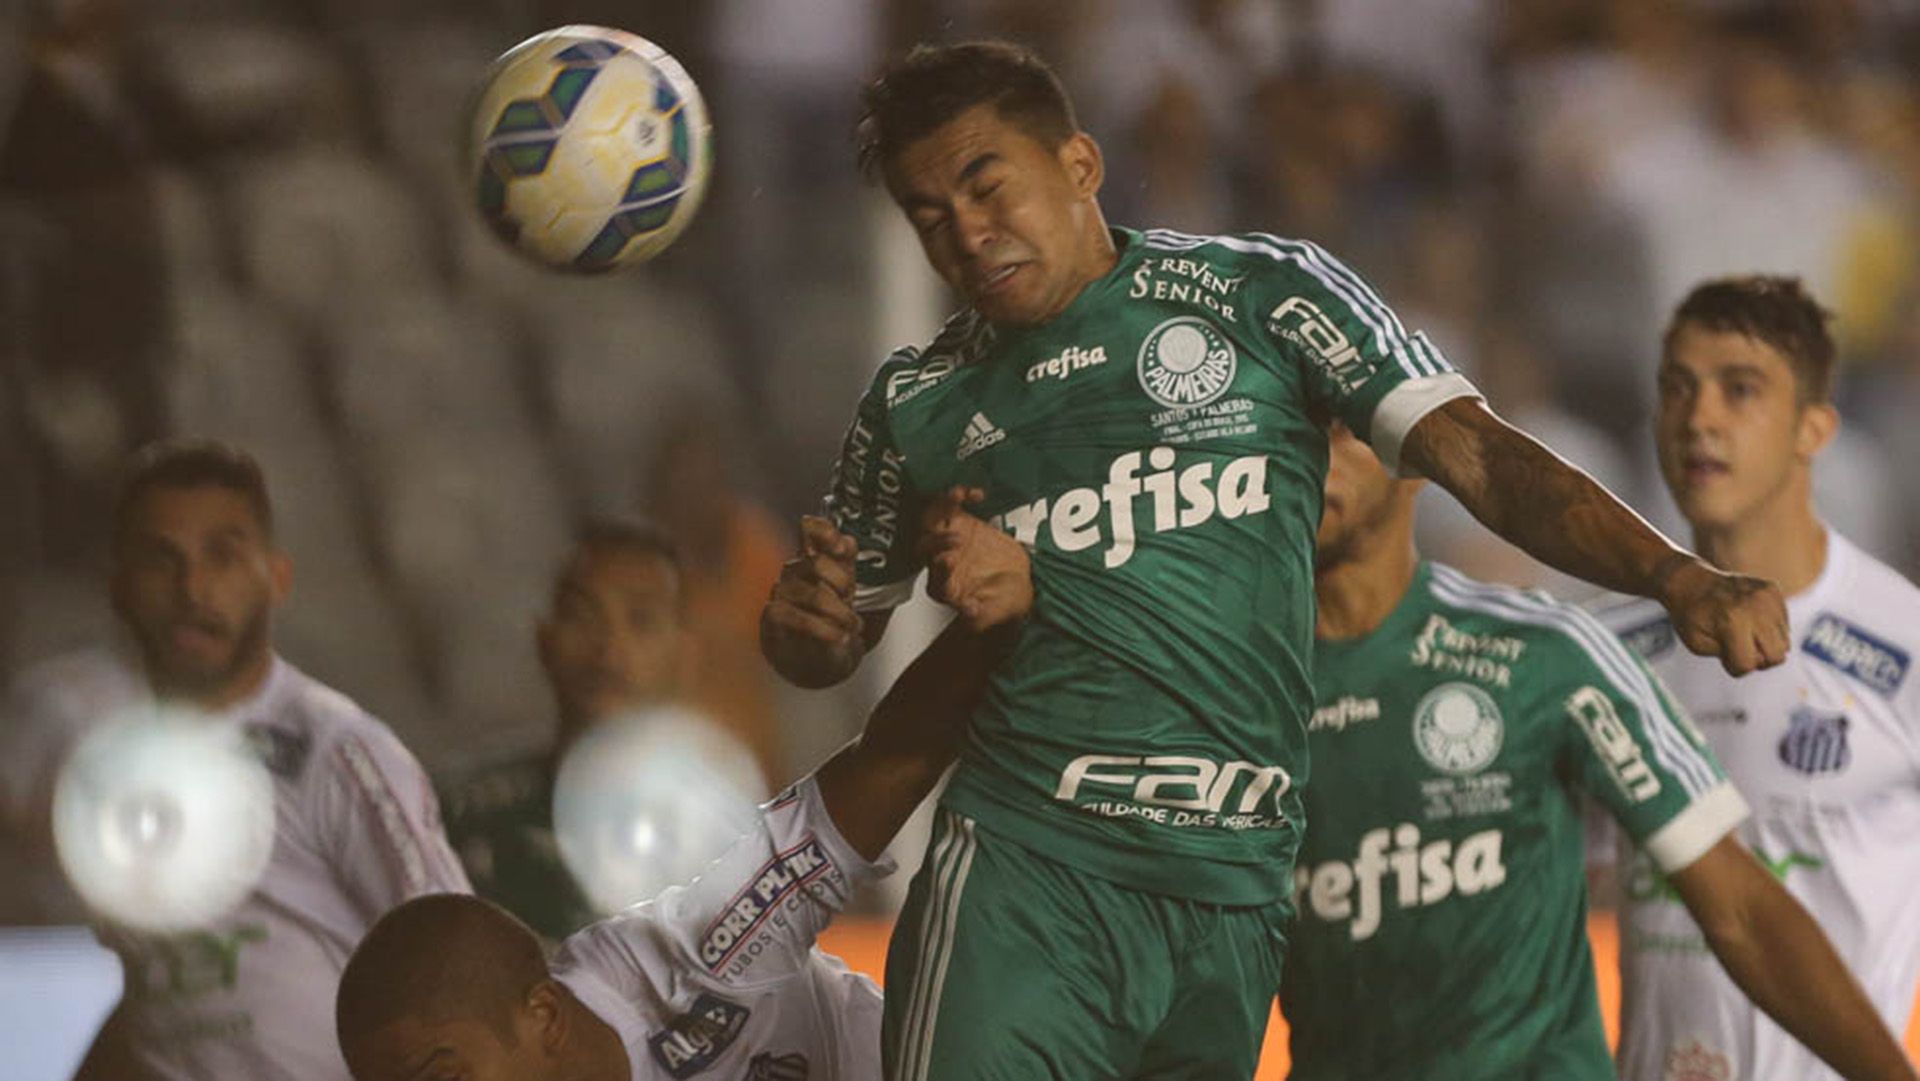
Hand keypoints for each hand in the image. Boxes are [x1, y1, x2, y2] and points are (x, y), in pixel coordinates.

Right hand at [762, 516, 862, 659]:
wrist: (815, 655)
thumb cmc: (828, 615)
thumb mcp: (846, 586)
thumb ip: (847, 560)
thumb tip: (846, 541)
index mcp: (811, 555)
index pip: (811, 529)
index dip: (824, 532)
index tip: (841, 549)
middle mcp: (794, 569)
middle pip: (816, 562)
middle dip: (841, 581)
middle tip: (851, 598)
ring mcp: (781, 592)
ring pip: (812, 595)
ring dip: (839, 612)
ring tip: (853, 626)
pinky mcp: (773, 616)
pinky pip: (797, 618)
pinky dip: (824, 629)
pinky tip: (838, 636)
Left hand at [918, 486, 1032, 631]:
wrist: (1017, 583)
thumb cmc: (1003, 602)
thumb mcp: (994, 614)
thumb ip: (980, 616)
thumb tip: (969, 610)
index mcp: (943, 587)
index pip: (933, 577)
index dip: (939, 569)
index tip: (952, 561)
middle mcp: (939, 561)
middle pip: (926, 546)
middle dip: (938, 540)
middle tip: (960, 540)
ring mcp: (947, 539)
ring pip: (933, 520)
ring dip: (941, 506)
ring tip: (958, 496)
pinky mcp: (960, 523)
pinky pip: (951, 504)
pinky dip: (960, 496)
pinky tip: (977, 495)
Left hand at [1659, 557, 1789, 676]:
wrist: (1691, 581)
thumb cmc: (1691, 617)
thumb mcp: (1698, 645)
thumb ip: (1730, 657)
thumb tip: (1763, 657)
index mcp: (1731, 621)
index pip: (1747, 664)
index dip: (1734, 666)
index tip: (1722, 653)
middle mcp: (1755, 607)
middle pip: (1777, 656)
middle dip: (1759, 659)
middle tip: (1740, 648)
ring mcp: (1767, 596)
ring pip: (1785, 641)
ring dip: (1765, 643)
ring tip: (1743, 631)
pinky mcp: (1773, 590)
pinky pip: (1784, 624)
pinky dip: (1769, 628)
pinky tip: (1749, 618)